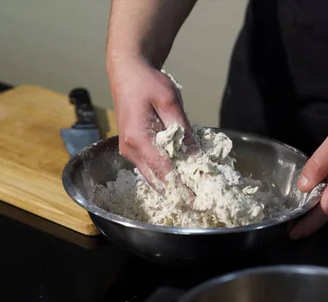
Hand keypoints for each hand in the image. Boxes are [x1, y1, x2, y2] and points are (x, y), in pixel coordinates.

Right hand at [107, 56, 197, 190]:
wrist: (127, 72)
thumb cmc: (147, 82)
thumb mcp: (170, 101)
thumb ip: (182, 129)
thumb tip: (196, 155)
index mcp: (138, 138)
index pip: (164, 171)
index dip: (182, 188)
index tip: (198, 201)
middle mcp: (130, 149)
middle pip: (156, 180)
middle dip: (178, 193)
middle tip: (200, 204)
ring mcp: (129, 151)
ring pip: (152, 177)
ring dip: (172, 187)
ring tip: (193, 196)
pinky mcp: (132, 149)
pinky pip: (149, 168)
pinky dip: (164, 176)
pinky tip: (180, 179)